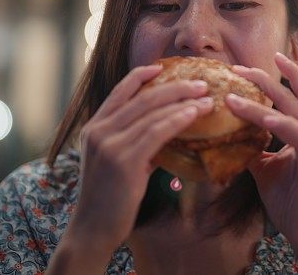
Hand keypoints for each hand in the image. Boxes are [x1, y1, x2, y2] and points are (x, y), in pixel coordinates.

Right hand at [64, 64, 213, 249]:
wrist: (92, 230)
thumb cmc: (108, 200)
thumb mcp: (115, 163)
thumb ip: (134, 144)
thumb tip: (165, 133)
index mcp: (93, 128)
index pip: (119, 92)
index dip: (140, 76)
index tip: (161, 68)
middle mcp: (99, 131)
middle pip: (141, 98)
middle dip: (173, 87)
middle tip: (200, 83)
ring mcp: (109, 144)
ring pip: (152, 113)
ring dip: (182, 102)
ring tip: (206, 99)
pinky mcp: (124, 160)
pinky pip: (157, 132)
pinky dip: (177, 120)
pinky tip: (194, 115)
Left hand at [225, 52, 297, 249]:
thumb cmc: (288, 200)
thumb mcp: (264, 168)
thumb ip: (253, 147)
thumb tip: (227, 134)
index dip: (281, 75)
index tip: (255, 63)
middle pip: (294, 95)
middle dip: (266, 78)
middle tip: (238, 68)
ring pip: (290, 112)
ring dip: (261, 101)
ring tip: (233, 95)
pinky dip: (279, 123)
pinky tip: (261, 117)